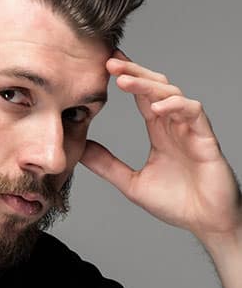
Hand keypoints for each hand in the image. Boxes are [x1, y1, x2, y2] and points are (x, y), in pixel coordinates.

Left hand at [80, 50, 241, 240]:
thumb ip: (107, 165)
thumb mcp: (131, 183)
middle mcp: (175, 125)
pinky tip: (156, 108)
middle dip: (134, 72)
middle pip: (156, 87)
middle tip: (110, 63)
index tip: (105, 65)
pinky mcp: (206, 139)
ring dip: (148, 85)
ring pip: (172, 94)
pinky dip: (175, 106)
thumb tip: (81, 149)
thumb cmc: (176, 203)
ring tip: (125, 81)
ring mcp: (191, 130)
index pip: (142, 96)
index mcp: (160, 131)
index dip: (127, 78)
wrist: (207, 224)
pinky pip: (193, 112)